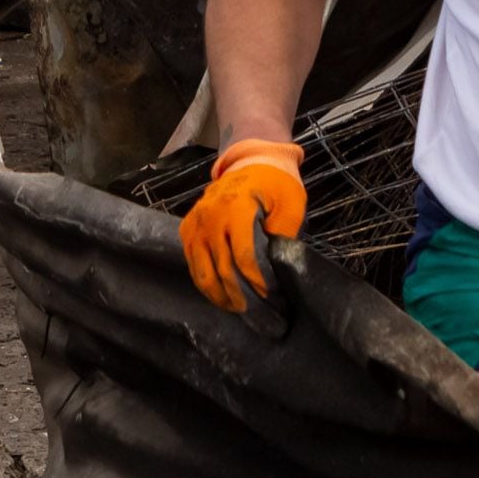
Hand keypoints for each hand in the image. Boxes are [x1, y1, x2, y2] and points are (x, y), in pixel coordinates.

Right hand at [179, 141, 304, 309]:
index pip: (243, 255)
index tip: (271, 298)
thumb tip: (279, 268)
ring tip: (239, 311)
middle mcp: (210, 216)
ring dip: (220, 296)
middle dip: (241, 296)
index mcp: (236, 207)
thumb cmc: (277, 183)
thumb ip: (284, 233)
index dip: (257, 281)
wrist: (252, 161)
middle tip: (258, 316)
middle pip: (222, 268)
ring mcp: (196, 223)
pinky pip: (193, 263)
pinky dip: (205, 283)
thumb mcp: (291, 202)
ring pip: (202, 271)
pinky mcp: (188, 229)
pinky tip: (221, 297)